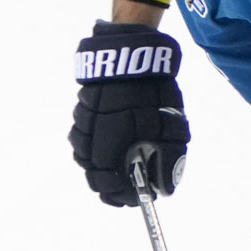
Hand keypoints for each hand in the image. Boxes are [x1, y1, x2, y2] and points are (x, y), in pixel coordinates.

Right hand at [69, 19, 188, 205]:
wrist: (131, 51)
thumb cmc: (153, 90)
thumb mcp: (170, 127)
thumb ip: (169, 160)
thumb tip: (165, 189)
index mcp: (111, 147)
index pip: (109, 185)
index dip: (124, 196)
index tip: (138, 198)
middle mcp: (91, 139)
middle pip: (93, 176)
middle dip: (111, 186)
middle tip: (129, 188)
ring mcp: (82, 124)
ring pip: (84, 157)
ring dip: (100, 167)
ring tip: (119, 165)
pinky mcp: (80, 111)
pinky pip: (82, 137)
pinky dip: (93, 146)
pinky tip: (107, 141)